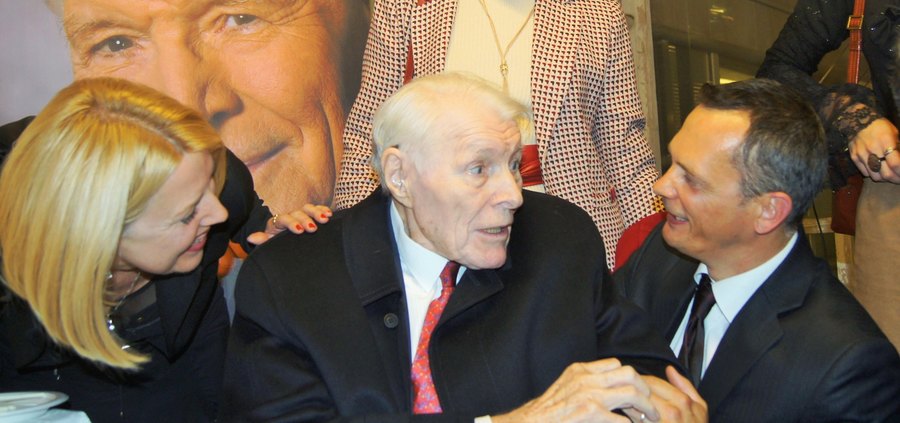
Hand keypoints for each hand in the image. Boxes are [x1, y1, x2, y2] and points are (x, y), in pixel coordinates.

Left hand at [247, 204, 331, 244]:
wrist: (281, 241)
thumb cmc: (275, 244)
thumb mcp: (268, 243)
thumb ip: (262, 240)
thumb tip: (251, 238)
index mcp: (278, 222)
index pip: (284, 219)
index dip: (292, 223)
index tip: (299, 231)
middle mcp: (290, 215)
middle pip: (298, 212)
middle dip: (306, 218)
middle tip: (313, 228)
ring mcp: (300, 214)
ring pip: (308, 208)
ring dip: (317, 212)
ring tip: (326, 219)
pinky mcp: (310, 216)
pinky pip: (317, 209)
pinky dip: (323, 210)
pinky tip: (330, 214)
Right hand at [491, 359, 659, 422]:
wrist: (532, 422)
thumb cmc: (548, 410)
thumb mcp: (567, 387)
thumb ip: (587, 383)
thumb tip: (610, 388)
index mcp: (580, 370)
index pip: (615, 364)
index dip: (630, 378)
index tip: (636, 391)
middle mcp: (586, 379)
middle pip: (629, 373)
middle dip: (645, 389)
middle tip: (650, 403)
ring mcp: (589, 395)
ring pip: (631, 393)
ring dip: (645, 407)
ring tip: (651, 417)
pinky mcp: (590, 413)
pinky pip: (621, 419)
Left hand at [624, 366, 705, 422]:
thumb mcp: (700, 409)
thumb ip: (685, 387)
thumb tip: (670, 370)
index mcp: (683, 402)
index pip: (652, 381)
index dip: (640, 381)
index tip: (634, 383)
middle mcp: (671, 412)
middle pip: (640, 391)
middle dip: (631, 389)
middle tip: (625, 389)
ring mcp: (659, 422)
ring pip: (634, 403)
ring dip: (627, 400)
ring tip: (625, 401)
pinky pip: (634, 418)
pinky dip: (628, 414)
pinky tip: (627, 413)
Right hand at [849, 118, 899, 183]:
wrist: (857, 121)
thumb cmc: (880, 126)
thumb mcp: (894, 133)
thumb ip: (898, 147)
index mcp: (885, 141)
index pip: (895, 163)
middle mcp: (873, 150)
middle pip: (885, 174)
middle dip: (896, 179)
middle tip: (899, 179)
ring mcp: (862, 155)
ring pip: (875, 176)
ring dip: (884, 179)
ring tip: (889, 176)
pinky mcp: (854, 158)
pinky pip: (865, 172)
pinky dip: (873, 174)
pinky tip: (878, 171)